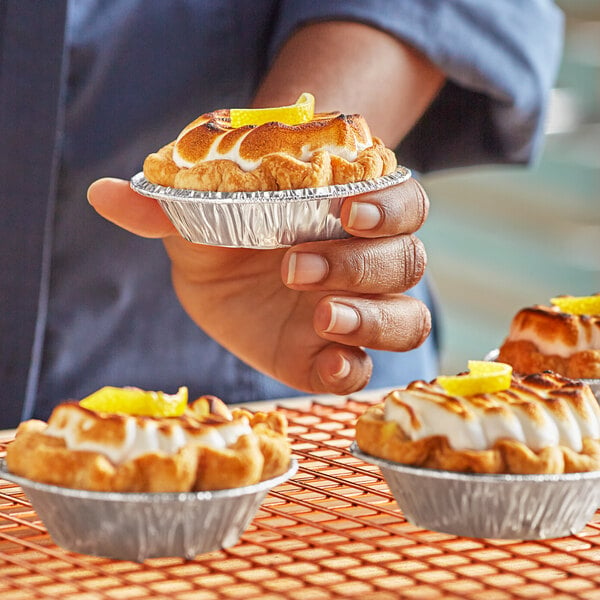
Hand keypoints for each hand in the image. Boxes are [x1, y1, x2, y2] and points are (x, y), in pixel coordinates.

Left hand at [88, 177, 430, 394]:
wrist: (218, 279)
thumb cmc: (220, 232)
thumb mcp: (195, 216)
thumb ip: (164, 207)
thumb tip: (102, 193)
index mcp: (345, 212)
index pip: (401, 202)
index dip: (388, 207)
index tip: (347, 211)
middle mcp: (364, 260)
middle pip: (405, 261)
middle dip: (359, 266)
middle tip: (295, 268)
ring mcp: (355, 312)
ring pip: (405, 318)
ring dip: (372, 319)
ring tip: (320, 319)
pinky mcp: (333, 356)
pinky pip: (366, 368)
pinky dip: (353, 368)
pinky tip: (325, 364)